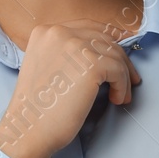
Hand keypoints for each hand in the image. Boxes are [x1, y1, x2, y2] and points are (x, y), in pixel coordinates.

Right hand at [0, 19, 140, 157]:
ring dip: (123, 76)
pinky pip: (118, 70)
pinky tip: (116, 99)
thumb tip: (102, 52)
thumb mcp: (47, 66)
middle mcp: (59, 32)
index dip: (107, 42)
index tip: (118, 57)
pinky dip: (122, 86)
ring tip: (120, 95)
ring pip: (114, 55)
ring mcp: (75, 46)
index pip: (88, 28)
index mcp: (45, 31)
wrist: (30, 129)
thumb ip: (67, 53)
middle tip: (128, 78)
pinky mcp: (91, 65)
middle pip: (104, 39)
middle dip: (120, 59)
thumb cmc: (39, 107)